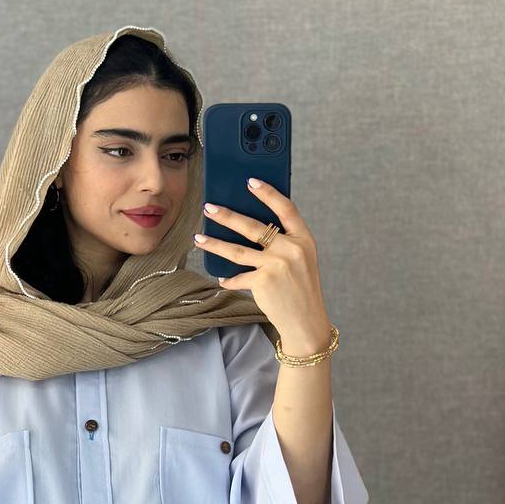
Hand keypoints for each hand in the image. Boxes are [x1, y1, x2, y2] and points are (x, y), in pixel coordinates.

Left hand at [195, 177, 331, 350]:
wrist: (306, 322)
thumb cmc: (300, 289)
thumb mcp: (301, 260)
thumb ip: (283, 243)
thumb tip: (247, 226)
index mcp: (304, 239)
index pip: (286, 208)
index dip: (268, 193)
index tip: (251, 181)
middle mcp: (292, 249)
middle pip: (254, 226)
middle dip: (227, 215)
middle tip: (209, 207)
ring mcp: (277, 265)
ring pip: (237, 250)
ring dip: (214, 243)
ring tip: (198, 238)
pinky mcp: (263, 282)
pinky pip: (238, 277)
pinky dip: (229, 279)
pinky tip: (222, 279)